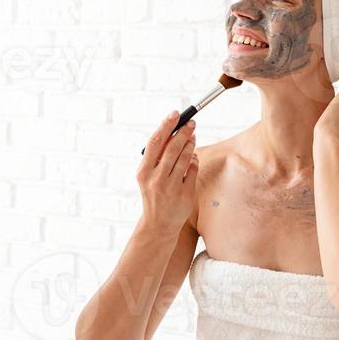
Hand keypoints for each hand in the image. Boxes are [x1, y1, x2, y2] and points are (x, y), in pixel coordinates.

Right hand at [136, 111, 198, 233]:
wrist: (158, 225)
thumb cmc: (153, 195)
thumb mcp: (148, 176)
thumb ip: (157, 157)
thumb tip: (171, 132)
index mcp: (143, 171)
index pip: (155, 142)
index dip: (166, 125)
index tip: (175, 114)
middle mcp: (156, 179)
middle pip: (173, 147)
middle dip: (184, 132)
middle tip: (191, 124)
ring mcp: (171, 187)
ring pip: (185, 157)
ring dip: (191, 144)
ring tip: (192, 137)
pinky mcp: (185, 194)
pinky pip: (193, 170)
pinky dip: (194, 161)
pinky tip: (193, 158)